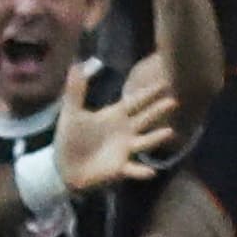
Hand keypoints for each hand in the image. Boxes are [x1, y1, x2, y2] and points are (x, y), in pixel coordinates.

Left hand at [53, 56, 175, 192]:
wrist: (63, 167)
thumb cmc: (71, 139)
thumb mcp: (71, 113)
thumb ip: (76, 91)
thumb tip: (75, 65)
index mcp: (115, 116)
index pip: (136, 101)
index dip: (149, 92)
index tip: (165, 81)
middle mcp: (125, 131)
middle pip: (146, 118)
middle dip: (158, 110)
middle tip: (173, 101)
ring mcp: (125, 150)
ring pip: (144, 142)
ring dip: (156, 138)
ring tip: (169, 132)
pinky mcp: (119, 168)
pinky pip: (132, 169)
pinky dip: (140, 171)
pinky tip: (150, 172)